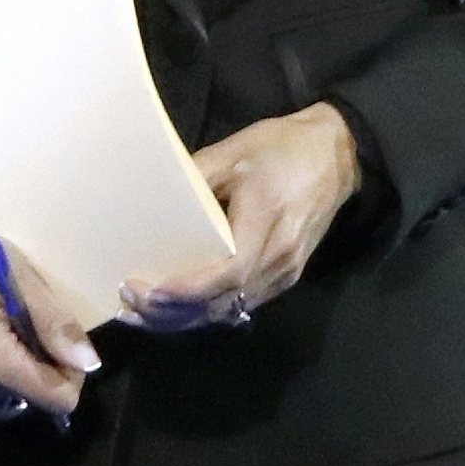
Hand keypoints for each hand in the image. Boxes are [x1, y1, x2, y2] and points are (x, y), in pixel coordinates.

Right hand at [0, 218, 99, 423]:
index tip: (58, 342)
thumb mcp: (17, 278)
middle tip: (20, 326)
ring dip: (14, 374)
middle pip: (32, 400)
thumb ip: (55, 323)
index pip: (57, 400)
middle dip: (38, 368)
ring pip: (8, 400)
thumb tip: (89, 364)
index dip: (71, 373)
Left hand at [122, 105, 360, 330]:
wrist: (336, 155)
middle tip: (128, 303)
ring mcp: (287, 270)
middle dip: (175, 311)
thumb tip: (149, 197)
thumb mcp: (232, 151)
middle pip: (226, 300)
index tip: (146, 289)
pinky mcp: (287, 275)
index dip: (187, 288)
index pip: (228, 271)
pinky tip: (178, 306)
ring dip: (188, 317)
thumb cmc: (281, 148)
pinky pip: (244, 303)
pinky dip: (209, 310)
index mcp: (266, 219)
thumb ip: (193, 176)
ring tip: (143, 310)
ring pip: (233, 309)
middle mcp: (280, 255)